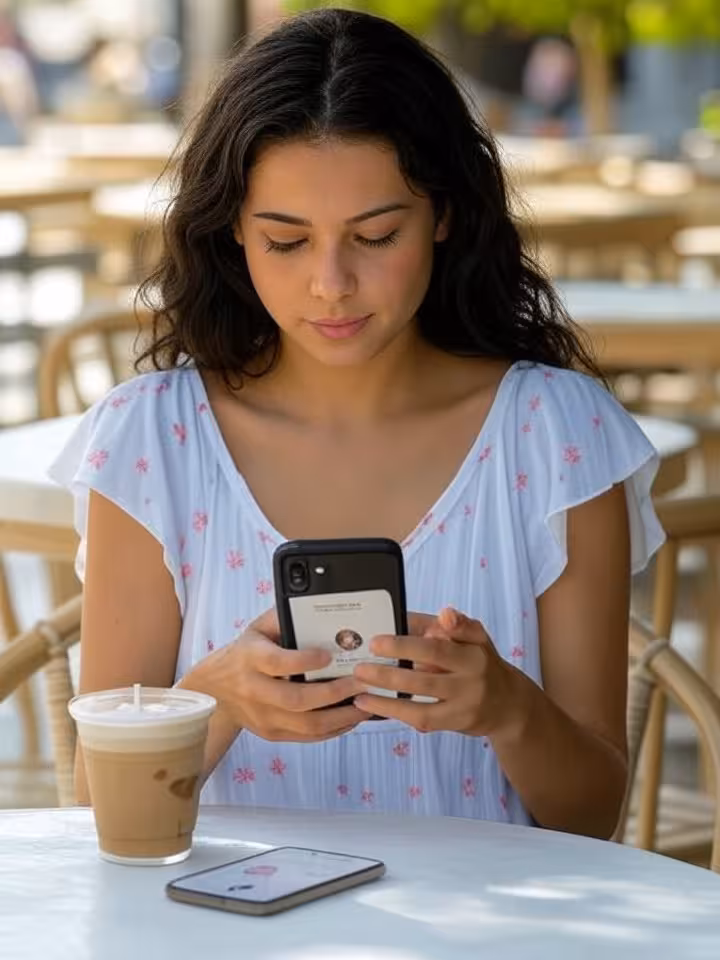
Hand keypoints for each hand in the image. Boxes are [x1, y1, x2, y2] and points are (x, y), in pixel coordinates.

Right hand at [190, 608, 369, 741]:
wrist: (217, 687)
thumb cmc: (246, 652)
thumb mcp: (258, 628)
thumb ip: (284, 618)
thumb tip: (317, 608)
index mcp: (250, 658)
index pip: (277, 663)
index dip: (304, 661)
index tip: (329, 655)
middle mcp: (254, 690)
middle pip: (296, 700)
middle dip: (334, 693)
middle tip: (362, 682)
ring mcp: (262, 716)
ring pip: (306, 725)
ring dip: (341, 716)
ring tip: (366, 703)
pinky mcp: (271, 733)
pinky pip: (307, 737)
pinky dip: (334, 729)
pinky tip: (352, 717)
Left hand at [353, 608, 521, 736]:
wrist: (509, 705)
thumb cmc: (484, 664)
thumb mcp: (478, 638)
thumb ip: (457, 626)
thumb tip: (443, 614)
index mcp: (473, 656)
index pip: (436, 649)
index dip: (406, 645)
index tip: (377, 641)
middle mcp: (470, 684)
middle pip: (424, 679)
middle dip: (389, 673)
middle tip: (360, 666)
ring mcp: (462, 707)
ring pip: (420, 704)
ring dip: (386, 698)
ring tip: (359, 688)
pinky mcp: (454, 724)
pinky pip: (421, 719)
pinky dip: (395, 712)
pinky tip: (371, 704)